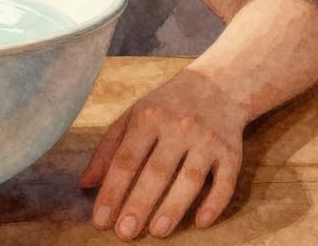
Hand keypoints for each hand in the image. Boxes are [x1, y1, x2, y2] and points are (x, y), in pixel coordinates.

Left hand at [78, 67, 247, 239]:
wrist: (217, 86)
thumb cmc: (166, 106)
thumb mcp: (133, 117)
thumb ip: (108, 149)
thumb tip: (85, 183)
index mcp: (148, 118)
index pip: (126, 159)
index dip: (112, 190)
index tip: (100, 219)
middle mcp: (179, 127)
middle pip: (157, 171)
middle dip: (139, 204)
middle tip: (125, 233)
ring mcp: (207, 140)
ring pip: (190, 178)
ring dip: (173, 207)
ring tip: (157, 232)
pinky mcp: (232, 152)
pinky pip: (225, 182)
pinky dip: (214, 203)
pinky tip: (201, 222)